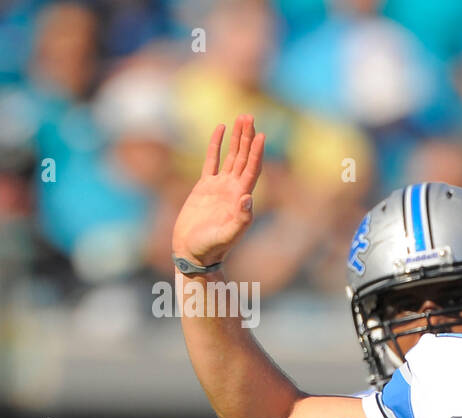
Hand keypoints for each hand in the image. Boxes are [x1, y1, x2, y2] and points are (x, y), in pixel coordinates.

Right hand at [172, 115, 264, 265]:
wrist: (193, 253)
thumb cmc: (210, 248)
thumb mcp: (227, 235)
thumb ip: (239, 220)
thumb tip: (248, 199)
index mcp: (241, 199)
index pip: (252, 170)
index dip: (257, 152)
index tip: (262, 134)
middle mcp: (234, 190)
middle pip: (244, 157)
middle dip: (247, 137)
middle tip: (249, 115)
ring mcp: (220, 187)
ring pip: (231, 156)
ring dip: (237, 138)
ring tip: (241, 117)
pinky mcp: (204, 187)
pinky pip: (211, 161)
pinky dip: (216, 145)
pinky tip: (219, 129)